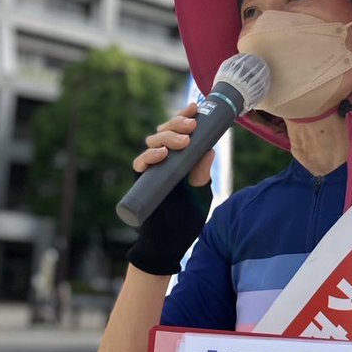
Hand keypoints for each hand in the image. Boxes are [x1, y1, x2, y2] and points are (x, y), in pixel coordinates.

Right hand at [126, 103, 213, 275]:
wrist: (170, 243)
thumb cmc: (187, 219)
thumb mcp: (201, 194)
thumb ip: (203, 174)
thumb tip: (210, 150)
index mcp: (181, 158)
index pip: (182, 131)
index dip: (186, 116)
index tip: (196, 107)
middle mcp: (165, 159)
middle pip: (166, 131)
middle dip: (178, 123)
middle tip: (191, 126)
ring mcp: (152, 168)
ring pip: (154, 142)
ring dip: (167, 137)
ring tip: (183, 142)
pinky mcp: (141, 180)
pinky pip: (141, 163)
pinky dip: (150, 156)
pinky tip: (162, 154)